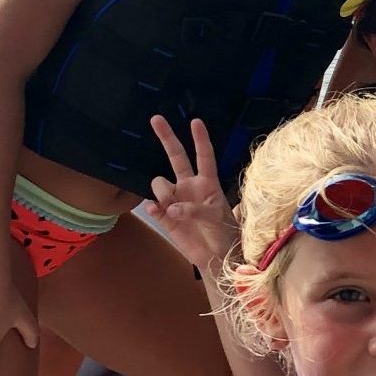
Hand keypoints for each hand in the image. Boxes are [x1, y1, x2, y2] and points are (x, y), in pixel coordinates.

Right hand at [143, 116, 237, 272]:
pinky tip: (161, 213)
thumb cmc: (224, 234)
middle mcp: (189, 186)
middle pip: (176, 157)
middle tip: (156, 118)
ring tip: (175, 211)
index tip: (196, 121)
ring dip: (164, 193)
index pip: (204, 156)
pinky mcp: (164, 215)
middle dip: (166, 137)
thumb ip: (195, 210)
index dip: (200, 139)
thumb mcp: (216, 219)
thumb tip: (171, 208)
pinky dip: (153, 207)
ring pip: (159, 183)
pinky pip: (152, 204)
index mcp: (208, 183)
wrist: (215, 257)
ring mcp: (175, 200)